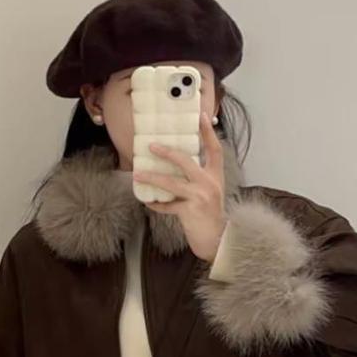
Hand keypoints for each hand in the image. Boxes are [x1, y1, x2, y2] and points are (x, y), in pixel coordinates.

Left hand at [133, 109, 227, 262]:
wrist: (218, 240)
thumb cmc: (211, 215)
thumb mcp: (211, 192)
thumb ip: (199, 177)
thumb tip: (178, 163)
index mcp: (216, 176)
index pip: (214, 149)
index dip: (208, 132)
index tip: (201, 116)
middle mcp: (210, 183)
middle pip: (187, 161)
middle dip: (168, 152)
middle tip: (151, 145)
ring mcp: (200, 197)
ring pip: (172, 183)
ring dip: (153, 177)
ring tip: (138, 174)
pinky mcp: (190, 211)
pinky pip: (168, 206)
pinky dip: (157, 204)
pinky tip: (147, 201)